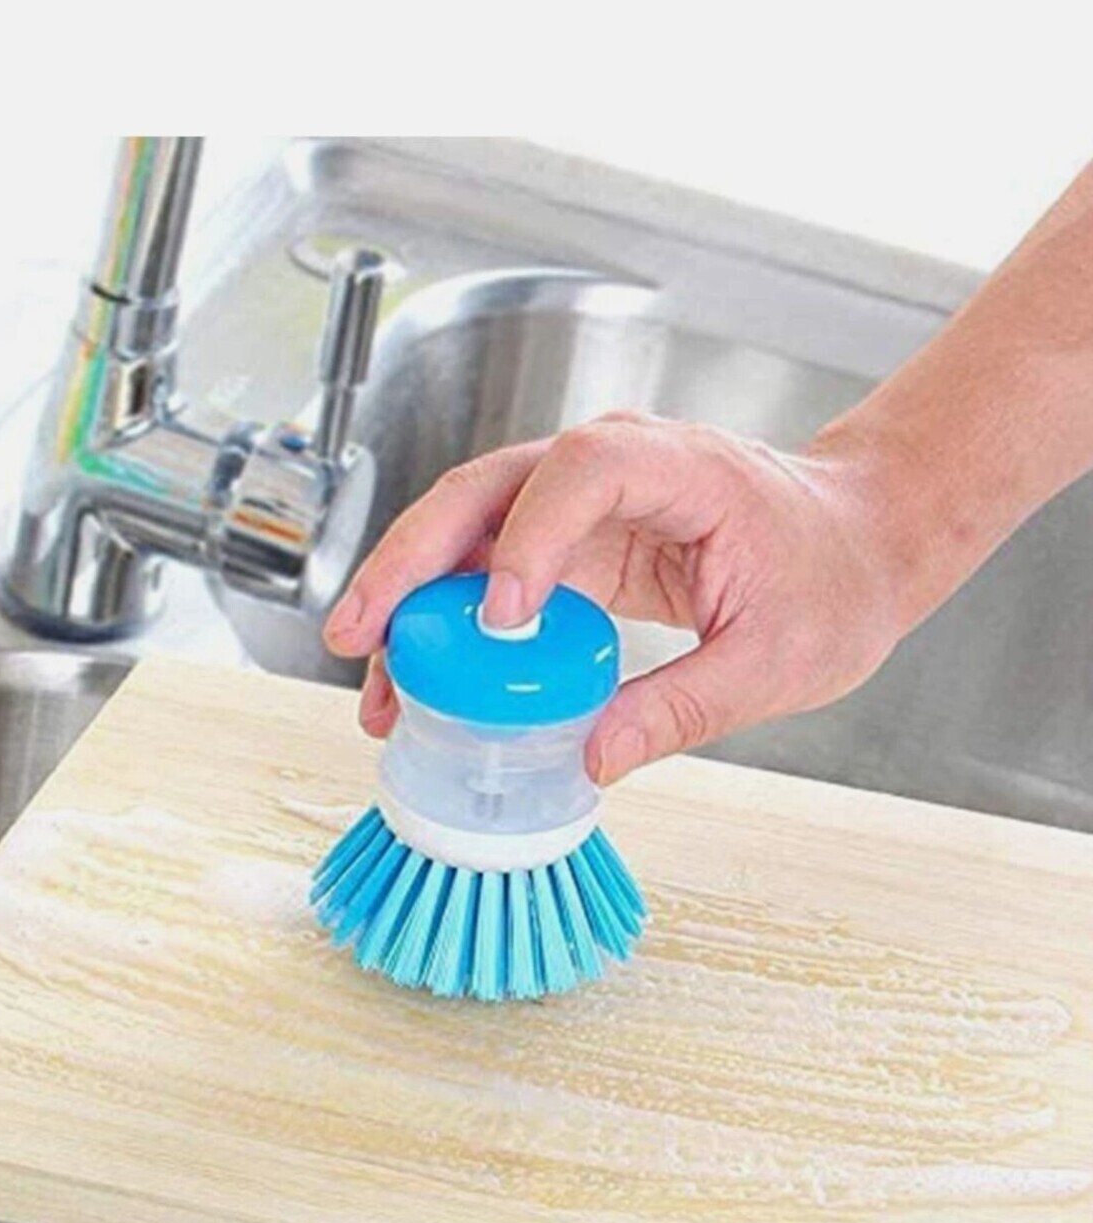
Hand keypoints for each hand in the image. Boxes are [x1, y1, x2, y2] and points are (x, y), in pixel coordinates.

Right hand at [323, 412, 905, 783]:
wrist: (862, 539)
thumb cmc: (836, 576)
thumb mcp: (777, 661)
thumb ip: (684, 707)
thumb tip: (592, 758)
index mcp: (679, 468)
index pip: (580, 472)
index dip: (527, 538)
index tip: (498, 620)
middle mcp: (618, 464)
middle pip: (489, 487)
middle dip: (414, 558)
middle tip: (359, 632)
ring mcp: (589, 498)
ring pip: (472, 522)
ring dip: (413, 589)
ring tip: (370, 671)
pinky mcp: (577, 538)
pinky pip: (493, 562)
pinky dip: (449, 613)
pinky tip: (417, 670)